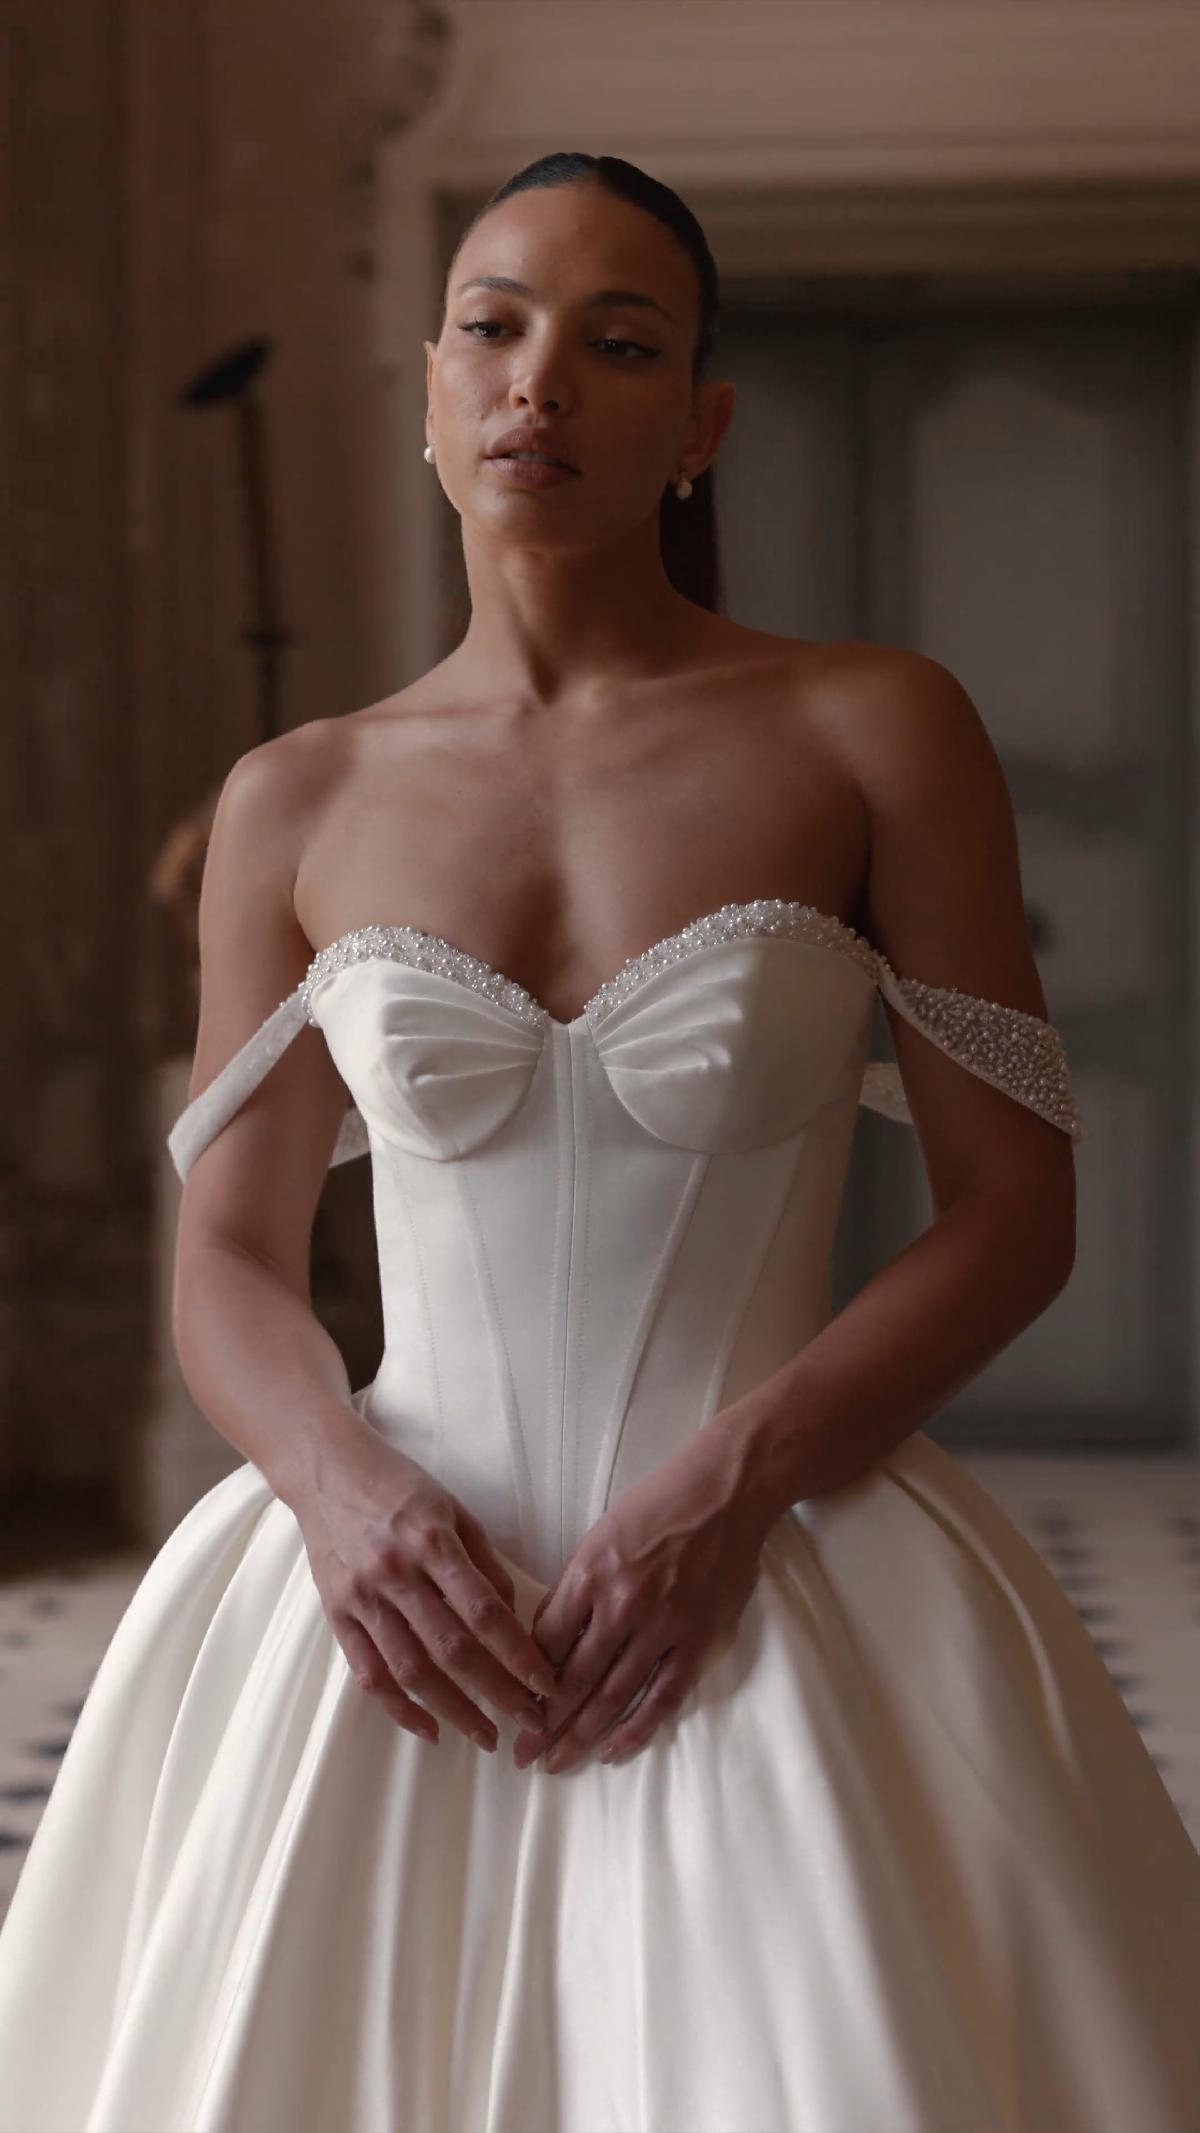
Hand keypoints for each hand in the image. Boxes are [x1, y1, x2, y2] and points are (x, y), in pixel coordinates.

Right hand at [295, 1423, 556, 1751]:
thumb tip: (512, 1617)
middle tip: (530, 1723)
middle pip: (453, 1649)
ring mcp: (363, 1597)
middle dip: (497, 1693)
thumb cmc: (399, 1485)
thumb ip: (484, 1562)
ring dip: (453, 1711)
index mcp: (432, 1542)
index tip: (547, 1684)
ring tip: (486, 1736)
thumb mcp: (453, 1508)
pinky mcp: (337, 1614)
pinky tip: (428, 1728)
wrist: (326, 1469)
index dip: (519, 1654)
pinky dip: (398, 1708)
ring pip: (411, 1670)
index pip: (485, 1612)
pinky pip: (368, 1672)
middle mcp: (396, 1574)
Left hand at [513, 1427, 771, 1773]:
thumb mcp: (600, 1535)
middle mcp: (621, 1605)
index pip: (546, 1641)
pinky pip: (662, 1697)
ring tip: (556, 1764)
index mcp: (590, 1574)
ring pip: (613, 1696)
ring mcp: (662, 1627)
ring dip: (580, 1736)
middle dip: (543, 1723)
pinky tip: (613, 1752)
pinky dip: (636, 1730)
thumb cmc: (659, 1505)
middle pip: (572, 1679)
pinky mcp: (698, 1641)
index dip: (524, 1680)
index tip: (511, 1706)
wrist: (727, 1491)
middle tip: (522, 1756)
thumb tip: (548, 1639)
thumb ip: (576, 1588)